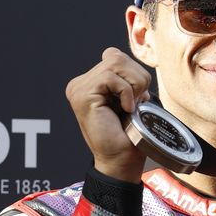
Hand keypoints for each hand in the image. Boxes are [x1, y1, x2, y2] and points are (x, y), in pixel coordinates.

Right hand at [65, 47, 151, 182]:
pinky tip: (125, 109)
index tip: (135, 98)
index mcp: (90, 83)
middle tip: (135, 103)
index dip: (133, 72)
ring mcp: (78, 89)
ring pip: (116, 62)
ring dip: (134, 84)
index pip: (114, 56)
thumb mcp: (132, 97)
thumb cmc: (129, 132)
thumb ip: (126, 77)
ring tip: (130, 106)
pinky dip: (127, 91)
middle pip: (117, 56)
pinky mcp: (82, 95)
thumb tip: (124, 59)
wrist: (121, 159)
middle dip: (137, 77)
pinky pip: (111, 77)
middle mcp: (80, 84)